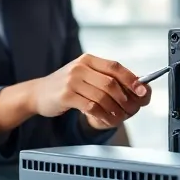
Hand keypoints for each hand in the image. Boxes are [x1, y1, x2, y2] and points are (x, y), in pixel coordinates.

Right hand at [30, 55, 150, 128]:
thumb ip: (104, 77)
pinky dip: (102, 115)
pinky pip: (90, 106)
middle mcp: (80, 67)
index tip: (142, 90)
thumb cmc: (66, 85)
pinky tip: (106, 119)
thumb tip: (134, 85)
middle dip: (124, 98)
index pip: (115, 67)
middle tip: (130, 109)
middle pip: (111, 83)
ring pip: (102, 96)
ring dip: (114, 109)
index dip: (131, 79)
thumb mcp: (84, 74)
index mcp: (88, 60)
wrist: (37, 93)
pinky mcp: (66, 96)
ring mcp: (71, 81)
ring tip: (118, 117)